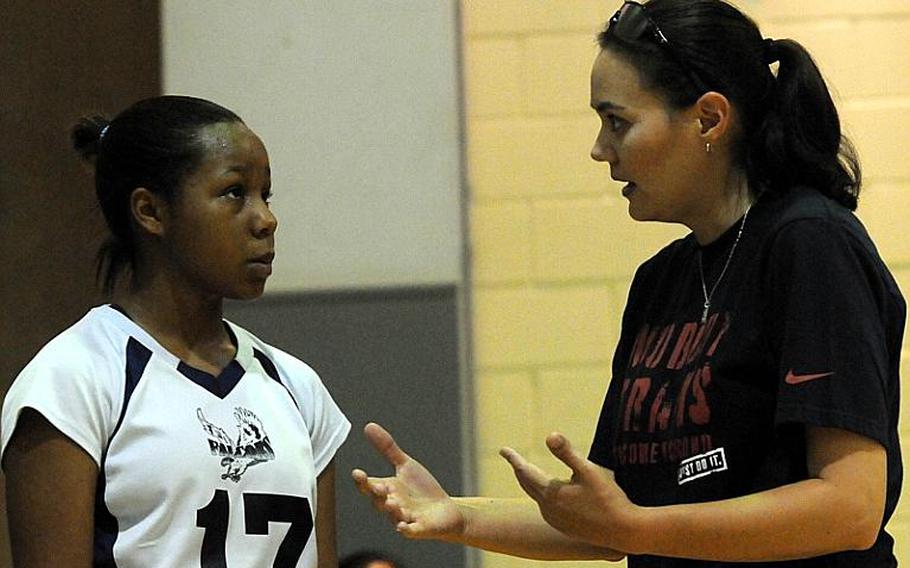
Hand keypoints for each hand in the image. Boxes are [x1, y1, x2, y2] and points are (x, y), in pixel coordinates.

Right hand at [352, 422, 464, 539]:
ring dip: (391, 510)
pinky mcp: (419, 529)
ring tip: (393, 503)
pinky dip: (406, 530)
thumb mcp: (406, 465)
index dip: (362, 481)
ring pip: (393, 516)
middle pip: (378, 501)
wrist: (444, 511)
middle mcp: (391, 505)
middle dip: (376, 495)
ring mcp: (404, 519)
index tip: (357, 473)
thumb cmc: (422, 490)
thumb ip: (387, 448)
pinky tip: (403, 526)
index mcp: (386, 490)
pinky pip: (410, 531)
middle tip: (376, 486)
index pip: (369, 486)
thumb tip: (368, 426)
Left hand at [500, 432, 636, 549]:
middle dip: (520, 469)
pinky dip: (542, 496)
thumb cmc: (608, 498)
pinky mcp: (564, 528)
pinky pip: (546, 508)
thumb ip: (567, 453)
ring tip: (528, 472)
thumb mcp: (589, 470)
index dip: (514, 458)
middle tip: (512, 458)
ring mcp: (555, 520)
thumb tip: (549, 435)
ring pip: (536, 497)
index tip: (503, 450)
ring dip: (530, 482)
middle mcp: (548, 509)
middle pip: (527, 484)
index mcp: (551, 493)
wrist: (624, 531)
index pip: (525, 471)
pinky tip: (549, 495)